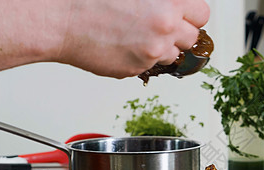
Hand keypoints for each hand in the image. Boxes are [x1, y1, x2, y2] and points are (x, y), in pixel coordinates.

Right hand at [54, 0, 209, 77]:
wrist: (61, 20)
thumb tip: (175, 5)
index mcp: (169, 2)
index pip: (202, 14)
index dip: (191, 14)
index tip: (183, 15)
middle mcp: (165, 28)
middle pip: (192, 38)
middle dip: (179, 33)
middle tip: (160, 26)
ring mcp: (152, 51)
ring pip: (173, 56)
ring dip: (162, 48)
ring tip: (138, 34)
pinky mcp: (137, 68)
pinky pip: (150, 66)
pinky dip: (142, 58)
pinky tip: (123, 43)